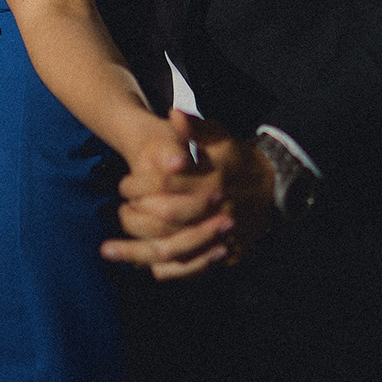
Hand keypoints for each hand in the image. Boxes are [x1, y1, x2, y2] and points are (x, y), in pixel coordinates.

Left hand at [100, 110, 276, 278]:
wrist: (273, 189)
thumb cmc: (239, 160)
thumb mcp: (222, 138)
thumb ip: (195, 128)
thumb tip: (173, 113)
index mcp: (212, 181)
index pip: (166, 184)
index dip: (139, 184)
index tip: (123, 184)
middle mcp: (215, 212)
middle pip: (164, 218)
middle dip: (134, 216)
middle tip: (119, 211)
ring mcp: (218, 238)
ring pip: (171, 250)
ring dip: (136, 252)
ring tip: (108, 249)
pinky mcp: (220, 255)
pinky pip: (186, 269)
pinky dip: (163, 269)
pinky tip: (139, 266)